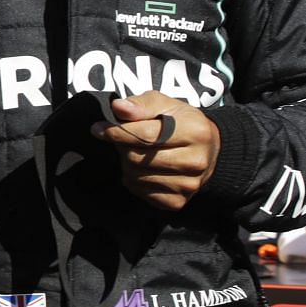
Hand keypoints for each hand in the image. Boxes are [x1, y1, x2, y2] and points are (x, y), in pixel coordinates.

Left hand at [91, 92, 221, 211]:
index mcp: (195, 132)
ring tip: (135, 152)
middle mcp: (195, 161)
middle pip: (137, 158)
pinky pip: (139, 192)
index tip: (98, 128)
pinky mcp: (177, 202)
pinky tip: (143, 169)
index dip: (117, 131)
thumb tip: (119, 107)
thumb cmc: (181, 123)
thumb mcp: (165, 104)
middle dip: (122, 146)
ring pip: (135, 176)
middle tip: (122, 139)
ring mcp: (188, 185)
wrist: (207, 151)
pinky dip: (133, 180)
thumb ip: (141, 104)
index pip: (145, 135)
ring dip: (126, 163)